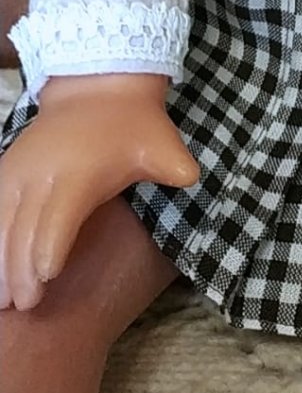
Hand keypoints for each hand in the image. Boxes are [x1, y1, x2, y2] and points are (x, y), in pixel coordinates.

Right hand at [0, 73, 198, 311]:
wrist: (95, 86)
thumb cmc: (131, 123)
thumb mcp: (158, 141)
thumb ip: (172, 165)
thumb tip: (190, 178)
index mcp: (79, 172)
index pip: (60, 215)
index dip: (52, 246)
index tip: (47, 277)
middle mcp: (43, 173)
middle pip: (26, 227)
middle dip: (22, 268)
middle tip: (24, 307)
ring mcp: (20, 170)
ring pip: (2, 221)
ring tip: (1, 300)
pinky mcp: (7, 169)